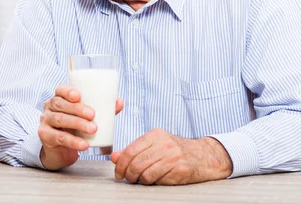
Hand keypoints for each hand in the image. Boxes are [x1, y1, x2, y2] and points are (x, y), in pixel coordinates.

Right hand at [38, 84, 123, 170]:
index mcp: (60, 98)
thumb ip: (102, 109)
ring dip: (78, 124)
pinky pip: (59, 137)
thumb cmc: (74, 128)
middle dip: (77, 109)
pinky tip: (84, 145)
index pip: (60, 90)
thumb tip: (118, 102)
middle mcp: (50, 108)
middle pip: (61, 104)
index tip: (79, 96)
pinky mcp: (45, 136)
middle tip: (93, 115)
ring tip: (93, 129)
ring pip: (60, 119)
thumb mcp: (85, 117)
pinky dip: (73, 141)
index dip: (68, 91)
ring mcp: (45, 121)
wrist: (60, 151)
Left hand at [110, 128, 232, 184]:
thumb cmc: (174, 150)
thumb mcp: (154, 145)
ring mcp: (173, 157)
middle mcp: (164, 144)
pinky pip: (157, 180)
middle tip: (127, 178)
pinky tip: (152, 180)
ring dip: (138, 180)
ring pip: (145, 173)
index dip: (120, 164)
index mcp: (155, 135)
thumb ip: (134, 150)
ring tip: (139, 180)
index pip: (130, 150)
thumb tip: (114, 157)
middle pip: (136, 163)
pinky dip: (151, 182)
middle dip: (128, 174)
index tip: (118, 172)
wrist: (203, 156)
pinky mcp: (180, 169)